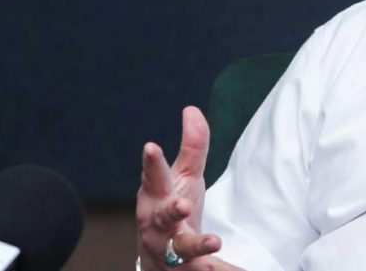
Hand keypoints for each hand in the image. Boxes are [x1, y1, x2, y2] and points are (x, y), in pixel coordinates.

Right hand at [136, 106, 244, 270]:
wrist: (160, 260)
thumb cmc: (171, 208)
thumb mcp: (182, 176)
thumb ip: (191, 146)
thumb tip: (192, 109)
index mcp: (156, 197)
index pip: (154, 177)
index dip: (151, 163)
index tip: (150, 146)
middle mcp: (158, 225)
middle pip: (162, 217)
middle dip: (171, 211)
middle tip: (182, 205)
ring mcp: (170, 251)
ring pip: (181, 249)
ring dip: (197, 245)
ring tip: (214, 242)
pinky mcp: (187, 269)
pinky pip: (205, 270)